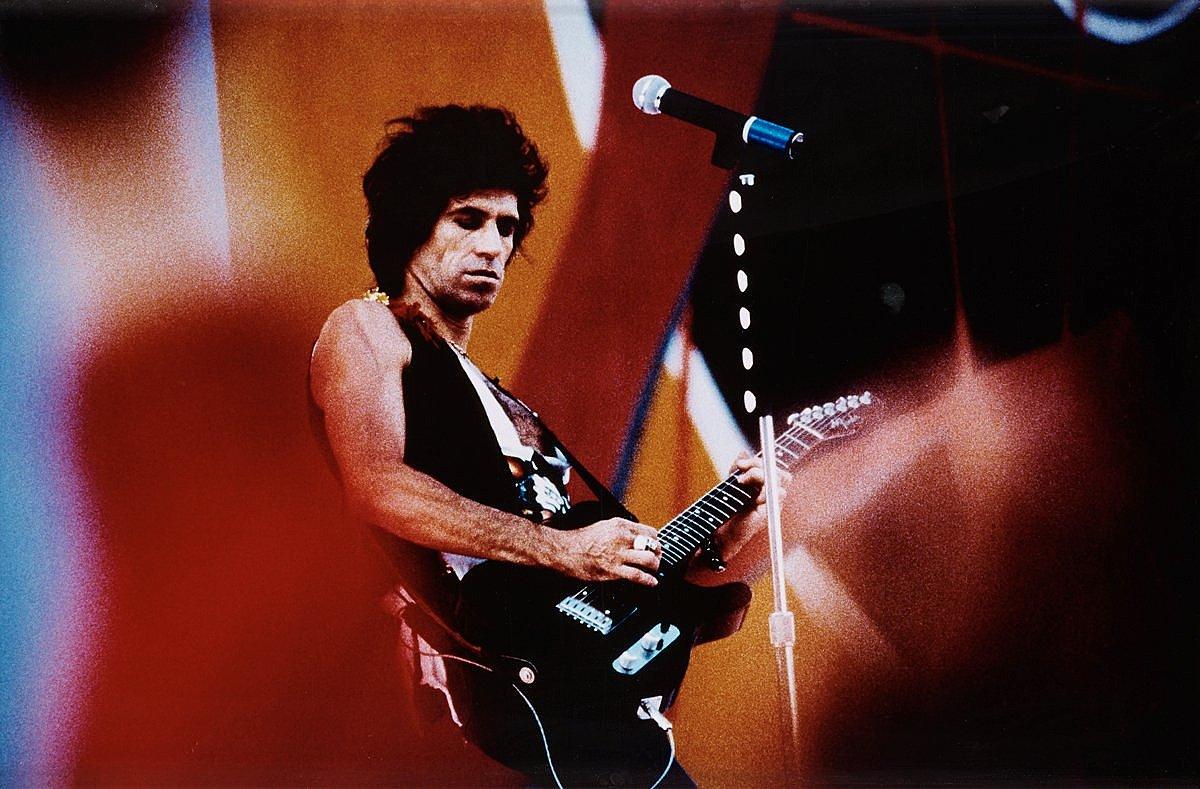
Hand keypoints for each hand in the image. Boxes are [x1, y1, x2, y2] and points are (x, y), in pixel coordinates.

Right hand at [546, 517, 661, 586]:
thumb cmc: (582, 540)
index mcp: (620, 525)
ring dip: (655, 566)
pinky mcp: (613, 569)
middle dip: (658, 554)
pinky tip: (652, 582)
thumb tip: (637, 538)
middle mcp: (622, 538)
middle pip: (653, 545)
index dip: (655, 541)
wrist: (565, 550)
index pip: (650, 532)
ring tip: (653, 569)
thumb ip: (622, 531)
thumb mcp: (605, 526)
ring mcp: (618, 554)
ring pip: (649, 560)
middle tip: (656, 559)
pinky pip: (637, 575)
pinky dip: (648, 580)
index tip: (654, 546)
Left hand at [712, 450, 791, 560]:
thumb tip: (743, 452)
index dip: (758, 462)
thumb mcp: (729, 485)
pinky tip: (750, 494)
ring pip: (777, 479)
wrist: (718, 535)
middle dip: (758, 465)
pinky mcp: (769, 514)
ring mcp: (772, 506)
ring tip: (740, 483)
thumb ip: (737, 470)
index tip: (740, 464)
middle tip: (740, 469)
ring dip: (757, 475)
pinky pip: (776, 494)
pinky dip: (763, 490)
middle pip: (777, 471)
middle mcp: (771, 497)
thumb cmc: (725, 512)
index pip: (772, 469)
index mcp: (764, 489)